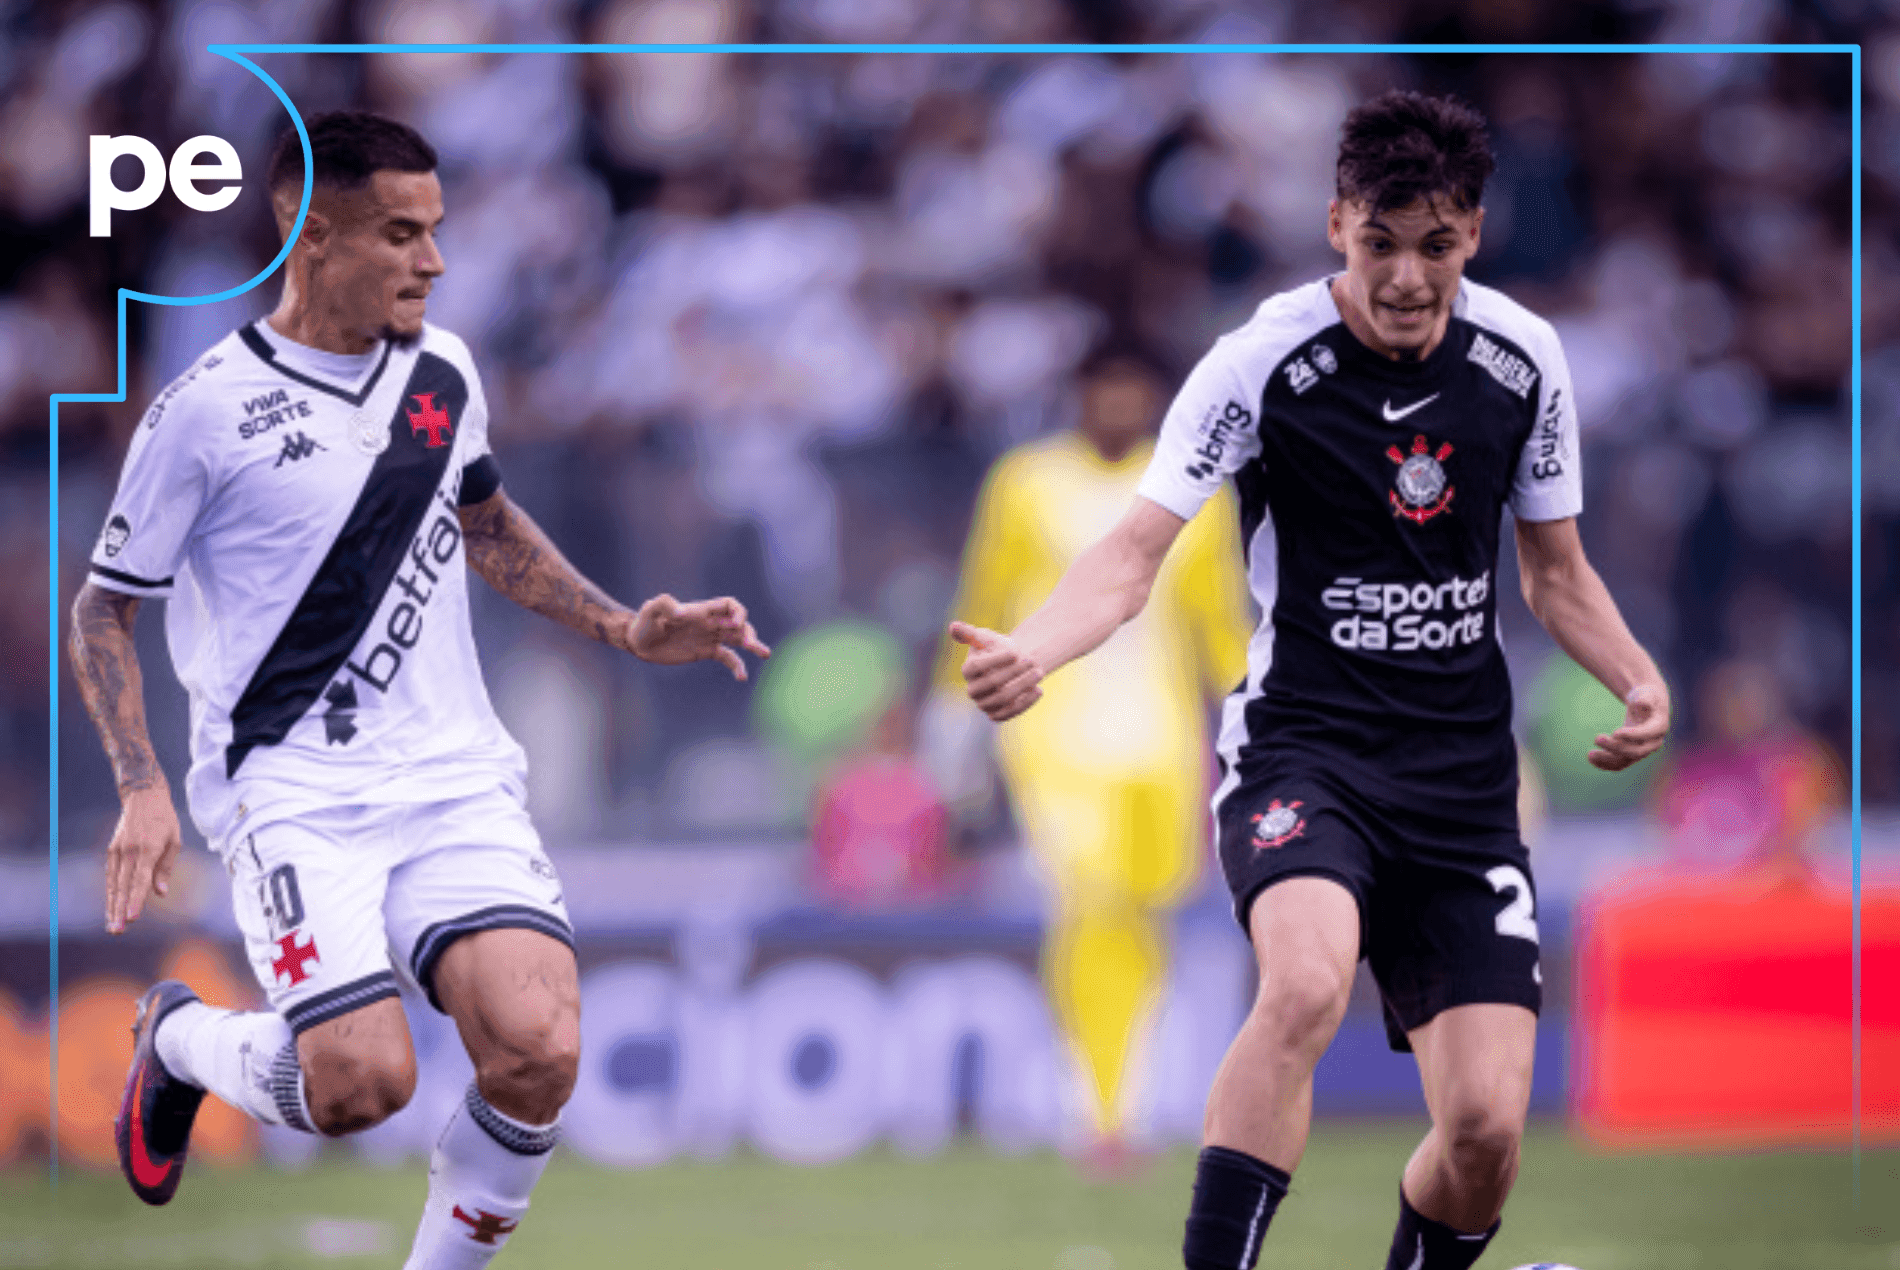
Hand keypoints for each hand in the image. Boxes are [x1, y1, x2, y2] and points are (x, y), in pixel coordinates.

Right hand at [105, 784, 182, 933]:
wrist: (143, 797)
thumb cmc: (165, 820)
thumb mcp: (174, 840)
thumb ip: (166, 867)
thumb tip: (161, 893)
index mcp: (148, 848)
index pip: (140, 879)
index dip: (136, 900)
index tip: (132, 917)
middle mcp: (130, 851)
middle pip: (123, 886)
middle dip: (120, 910)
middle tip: (117, 931)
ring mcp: (118, 851)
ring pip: (113, 883)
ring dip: (112, 906)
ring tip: (111, 926)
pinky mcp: (112, 851)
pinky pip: (110, 876)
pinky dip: (110, 893)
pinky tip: (110, 908)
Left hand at [626, 594, 770, 679]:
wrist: (638, 641)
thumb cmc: (643, 623)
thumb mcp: (650, 610)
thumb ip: (664, 604)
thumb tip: (683, 612)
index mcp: (701, 611)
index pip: (729, 605)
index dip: (737, 613)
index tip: (734, 625)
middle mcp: (709, 623)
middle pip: (738, 623)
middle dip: (748, 632)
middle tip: (750, 644)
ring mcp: (708, 638)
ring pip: (737, 639)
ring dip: (753, 645)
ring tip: (765, 654)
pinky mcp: (704, 652)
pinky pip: (727, 657)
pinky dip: (737, 665)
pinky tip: (742, 677)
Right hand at [951, 621, 1043, 720]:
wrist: (1012, 664)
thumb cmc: (996, 648)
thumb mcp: (984, 637)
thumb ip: (970, 633)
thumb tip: (953, 626)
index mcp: (967, 670)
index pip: (977, 667)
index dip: (996, 660)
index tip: (1015, 652)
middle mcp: (972, 689)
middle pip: (992, 683)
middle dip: (1014, 671)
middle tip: (1031, 660)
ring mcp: (984, 704)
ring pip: (1003, 699)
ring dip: (1023, 685)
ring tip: (1039, 673)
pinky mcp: (996, 714)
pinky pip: (1010, 713)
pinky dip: (1026, 703)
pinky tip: (1039, 690)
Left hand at [1590, 681, 1669, 771]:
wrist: (1647, 704)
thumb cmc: (1646, 696)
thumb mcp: (1647, 693)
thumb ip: (1645, 698)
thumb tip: (1640, 703)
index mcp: (1659, 727)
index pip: (1648, 734)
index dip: (1632, 735)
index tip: (1614, 732)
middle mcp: (1653, 743)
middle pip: (1635, 751)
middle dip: (1616, 747)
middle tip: (1596, 738)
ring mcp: (1642, 751)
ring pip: (1625, 761)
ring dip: (1607, 759)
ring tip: (1590, 754)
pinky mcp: (1631, 754)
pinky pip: (1619, 763)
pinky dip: (1605, 763)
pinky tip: (1591, 759)